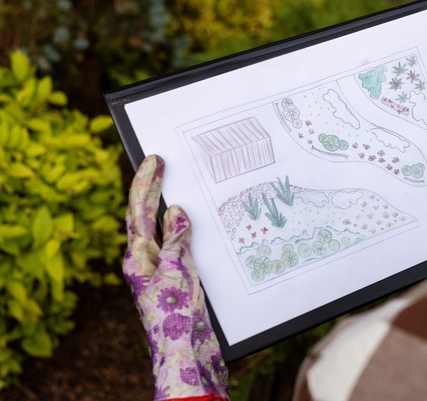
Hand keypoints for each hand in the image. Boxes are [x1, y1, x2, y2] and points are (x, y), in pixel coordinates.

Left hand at [124, 155, 228, 399]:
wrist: (185, 354)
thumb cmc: (176, 317)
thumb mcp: (177, 272)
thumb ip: (176, 240)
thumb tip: (175, 211)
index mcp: (138, 258)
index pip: (139, 211)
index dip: (146, 183)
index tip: (155, 159)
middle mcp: (146, 262)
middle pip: (145, 218)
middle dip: (151, 191)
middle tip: (161, 165)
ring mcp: (161, 271)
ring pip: (163, 231)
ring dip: (169, 210)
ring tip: (181, 187)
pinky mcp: (177, 281)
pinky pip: (180, 247)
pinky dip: (187, 232)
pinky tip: (200, 227)